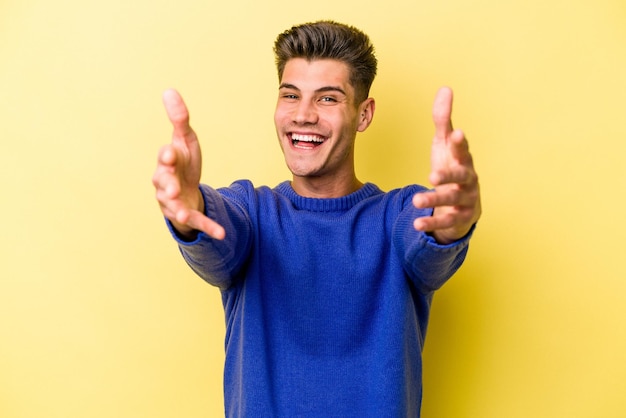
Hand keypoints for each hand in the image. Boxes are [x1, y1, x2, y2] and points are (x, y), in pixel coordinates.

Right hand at [152, 89, 224, 239]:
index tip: (170, 153)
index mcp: (167, 162)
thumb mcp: (184, 139)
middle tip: (172, 188)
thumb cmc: (182, 162)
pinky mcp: (188, 215)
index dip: (168, 156)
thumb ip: (179, 118)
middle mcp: (165, 183)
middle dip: (168, 185)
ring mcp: (175, 201)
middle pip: (163, 183)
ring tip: (184, 212)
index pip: (165, 157)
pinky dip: (209, 228)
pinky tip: (222, 234)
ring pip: (173, 206)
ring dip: (180, 209)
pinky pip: (197, 222)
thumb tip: (169, 90)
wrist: (183, 189)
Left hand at [412, 87, 480, 243]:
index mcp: (464, 160)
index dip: (460, 143)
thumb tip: (445, 88)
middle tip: (432, 176)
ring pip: (452, 201)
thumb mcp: (445, 144)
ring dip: (434, 200)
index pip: (463, 150)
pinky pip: (445, 221)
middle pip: (461, 177)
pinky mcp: (459, 219)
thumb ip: (443, 120)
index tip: (457, 134)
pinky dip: (431, 222)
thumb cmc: (452, 168)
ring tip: (417, 201)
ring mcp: (465, 201)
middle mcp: (468, 180)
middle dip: (448, 176)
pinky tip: (416, 223)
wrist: (463, 204)